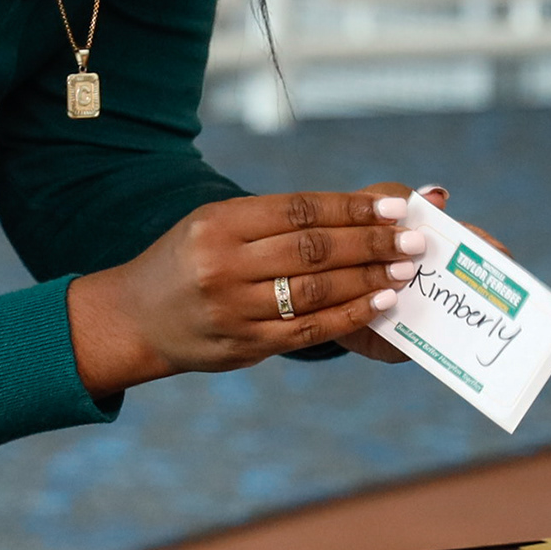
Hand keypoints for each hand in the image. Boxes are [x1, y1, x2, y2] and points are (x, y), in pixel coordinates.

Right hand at [67, 190, 427, 394]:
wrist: (137, 318)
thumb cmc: (190, 258)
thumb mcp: (219, 222)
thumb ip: (281, 217)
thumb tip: (362, 204)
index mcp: (219, 222)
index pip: (299, 210)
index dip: (352, 208)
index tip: (395, 207)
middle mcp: (224, 264)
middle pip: (314, 249)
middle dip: (372, 243)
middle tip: (414, 241)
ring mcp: (234, 309)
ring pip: (316, 291)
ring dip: (369, 280)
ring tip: (404, 269)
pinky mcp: (245, 345)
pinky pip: (309, 331)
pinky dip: (349, 315)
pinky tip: (379, 303)